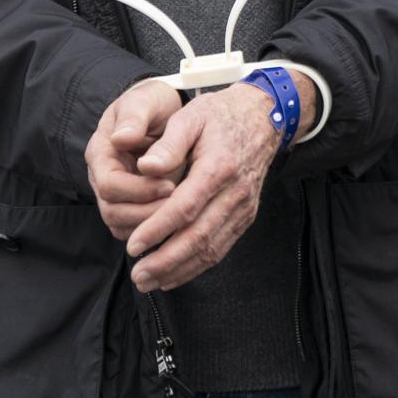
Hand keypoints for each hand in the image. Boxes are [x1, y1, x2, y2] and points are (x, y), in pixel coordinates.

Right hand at [86, 79, 182, 242]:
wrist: (160, 111)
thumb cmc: (151, 104)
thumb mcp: (145, 102)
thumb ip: (134, 118)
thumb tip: (121, 138)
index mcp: (101, 153)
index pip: (109, 185)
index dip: (139, 191)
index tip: (170, 186)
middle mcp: (102, 176)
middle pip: (112, 211)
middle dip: (146, 212)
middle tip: (178, 205)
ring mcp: (113, 193)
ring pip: (121, 225)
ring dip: (149, 224)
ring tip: (178, 213)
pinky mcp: (128, 204)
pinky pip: (132, 228)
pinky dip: (151, 228)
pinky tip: (174, 218)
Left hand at [122, 85, 282, 292]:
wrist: (263, 118)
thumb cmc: (220, 116)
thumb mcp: (191, 116)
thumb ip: (168, 144)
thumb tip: (145, 168)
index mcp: (219, 166)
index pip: (186, 207)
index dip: (158, 229)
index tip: (134, 245)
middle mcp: (235, 192)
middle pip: (200, 236)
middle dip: (166, 261)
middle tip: (137, 276)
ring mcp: (243, 207)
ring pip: (211, 249)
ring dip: (179, 270)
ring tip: (149, 282)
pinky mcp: (245, 216)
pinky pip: (221, 248)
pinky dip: (197, 266)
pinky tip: (174, 275)